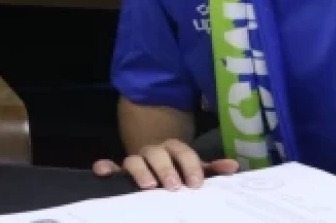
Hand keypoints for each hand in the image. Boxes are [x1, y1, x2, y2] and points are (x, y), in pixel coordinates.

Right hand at [92, 139, 238, 190]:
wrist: (154, 160)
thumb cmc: (177, 168)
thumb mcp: (194, 167)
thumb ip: (211, 169)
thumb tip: (234, 167)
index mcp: (173, 149)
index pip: (182, 152)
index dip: (189, 165)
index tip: (196, 184)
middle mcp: (153, 152)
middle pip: (157, 154)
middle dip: (166, 168)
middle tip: (173, 186)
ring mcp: (136, 160)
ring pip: (134, 159)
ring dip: (140, 170)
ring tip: (148, 186)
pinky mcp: (119, 170)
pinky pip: (110, 166)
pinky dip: (105, 167)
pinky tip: (102, 172)